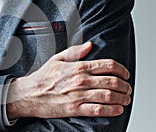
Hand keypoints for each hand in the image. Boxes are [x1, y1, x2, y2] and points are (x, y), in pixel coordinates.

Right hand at [6, 42, 131, 119]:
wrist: (30, 94)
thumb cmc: (43, 77)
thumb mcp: (57, 58)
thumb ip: (75, 51)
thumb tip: (89, 45)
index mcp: (78, 67)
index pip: (108, 65)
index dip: (121, 69)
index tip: (125, 73)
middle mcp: (81, 80)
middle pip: (112, 81)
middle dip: (125, 85)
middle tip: (128, 88)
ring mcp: (78, 95)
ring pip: (108, 96)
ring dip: (122, 98)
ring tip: (125, 99)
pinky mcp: (75, 109)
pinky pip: (98, 110)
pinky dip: (112, 110)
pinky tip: (117, 109)